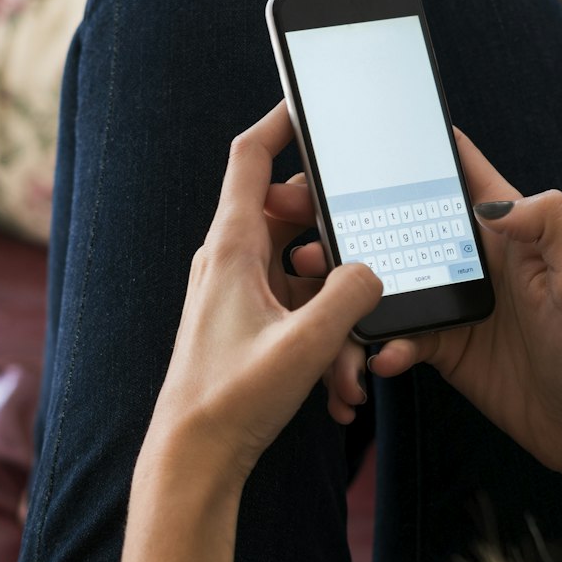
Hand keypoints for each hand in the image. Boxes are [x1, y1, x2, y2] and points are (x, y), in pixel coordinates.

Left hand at [142, 101, 383, 496]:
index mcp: (231, 248)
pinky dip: (324, 342)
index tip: (313, 98)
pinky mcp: (248, 329)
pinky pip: (298, 314)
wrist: (190, 463)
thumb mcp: (306, 345)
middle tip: (367, 265)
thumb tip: (371, 271)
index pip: (251, 157)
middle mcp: (229, 263)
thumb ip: (350, 296)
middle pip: (293, 216)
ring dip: (337, 314)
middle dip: (338, 242)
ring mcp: (238, 296)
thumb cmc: (230, 402)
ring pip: (303, 275)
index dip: (282, 120)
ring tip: (351, 370)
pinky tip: (339, 391)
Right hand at [285, 129, 561, 537]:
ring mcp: (450, 299)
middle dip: (350, 217)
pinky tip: (382, 358)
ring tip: (322, 289)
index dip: (411, 146)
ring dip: (351, 284)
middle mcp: (472, 256)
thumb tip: (489, 201)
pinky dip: (381, 344)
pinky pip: (394, 335)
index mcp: (506, 226)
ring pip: (385, 278)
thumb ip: (549, 224)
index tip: (354, 138)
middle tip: (302, 217)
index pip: (457, 169)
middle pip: (400, 221)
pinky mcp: (438, 343)